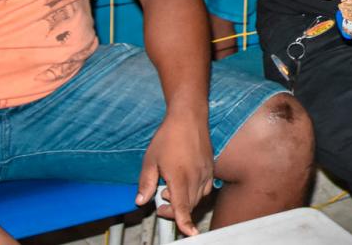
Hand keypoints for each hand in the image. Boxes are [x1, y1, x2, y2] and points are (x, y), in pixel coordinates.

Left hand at [136, 109, 214, 234]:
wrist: (188, 117)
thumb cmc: (169, 136)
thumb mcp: (150, 160)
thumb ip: (146, 183)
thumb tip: (140, 201)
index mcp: (180, 176)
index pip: (183, 206)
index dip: (185, 222)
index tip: (190, 233)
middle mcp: (196, 176)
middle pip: (189, 205)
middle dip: (175, 210)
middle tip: (161, 200)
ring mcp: (206, 172)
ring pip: (198, 198)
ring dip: (185, 200)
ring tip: (171, 188)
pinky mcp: (211, 168)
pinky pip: (206, 188)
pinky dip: (195, 193)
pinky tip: (185, 183)